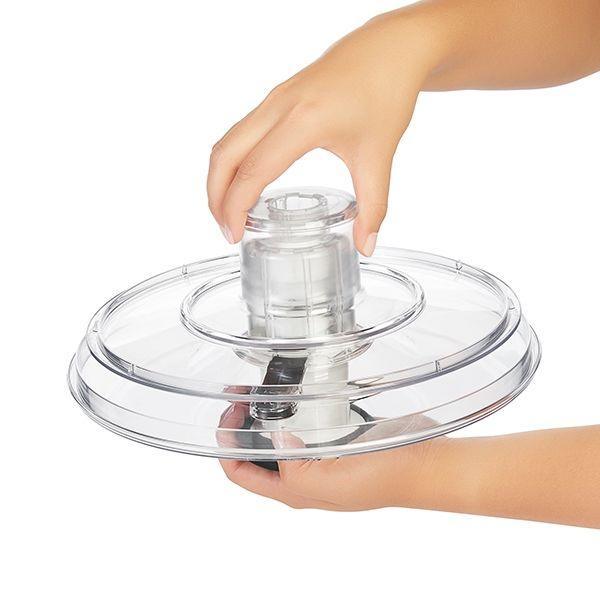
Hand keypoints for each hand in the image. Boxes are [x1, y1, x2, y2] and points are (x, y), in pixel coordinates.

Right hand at [207, 12, 436, 254]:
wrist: (390, 48)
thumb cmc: (386, 92)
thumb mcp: (379, 156)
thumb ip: (374, 207)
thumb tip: (366, 246)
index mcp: (304, 121)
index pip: (254, 170)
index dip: (236, 206)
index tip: (234, 234)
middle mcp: (280, 106)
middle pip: (225, 155)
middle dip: (216, 197)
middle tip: (226, 230)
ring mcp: (274, 99)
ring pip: (227, 142)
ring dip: (219, 179)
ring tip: (229, 212)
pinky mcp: (277, 98)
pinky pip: (240, 132)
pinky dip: (232, 162)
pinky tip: (246, 182)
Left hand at [218, 403, 455, 510]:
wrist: (424, 463)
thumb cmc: (384, 478)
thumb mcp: (331, 482)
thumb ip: (294, 467)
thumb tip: (274, 437)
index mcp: (295, 490)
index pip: (241, 474)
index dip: (226, 445)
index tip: (229, 413)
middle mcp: (303, 475)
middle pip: (255, 453)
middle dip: (240, 425)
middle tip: (241, 394)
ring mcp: (319, 455)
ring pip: (278, 435)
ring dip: (262, 414)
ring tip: (258, 388)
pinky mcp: (335, 437)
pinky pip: (304, 422)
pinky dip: (291, 407)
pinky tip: (292, 390)